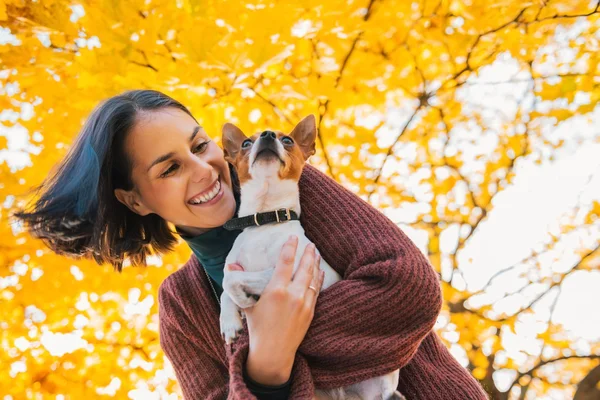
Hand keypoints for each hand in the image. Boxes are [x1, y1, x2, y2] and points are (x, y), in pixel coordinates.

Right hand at [244, 235, 324, 385]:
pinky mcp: (310, 312)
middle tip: (310, 244)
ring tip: (316, 254)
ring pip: (313, 278)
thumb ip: (240, 283)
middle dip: (308, 253)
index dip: (290, 247)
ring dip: (315, 264)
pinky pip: (317, 290)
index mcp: (275, 291)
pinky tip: (319, 272)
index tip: (293, 237)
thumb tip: (231, 264)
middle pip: (304, 267)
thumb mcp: (247, 305)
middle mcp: (292, 295)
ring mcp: (304, 304)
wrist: (273, 353)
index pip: (285, 262)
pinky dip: (318, 279)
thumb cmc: (257, 328)